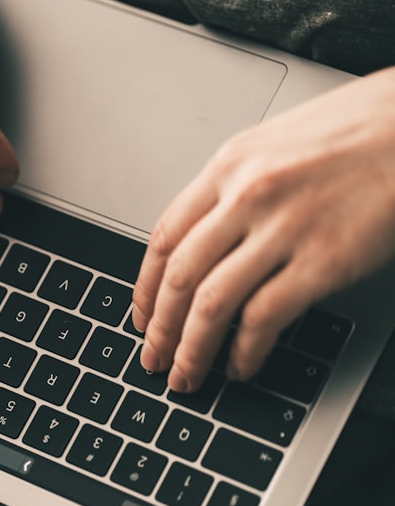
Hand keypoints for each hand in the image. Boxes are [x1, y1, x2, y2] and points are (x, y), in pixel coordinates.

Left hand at [132, 66, 394, 391]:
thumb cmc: (363, 129)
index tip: (142, 317)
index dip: (145, 288)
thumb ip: (237, 190)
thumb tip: (205, 242)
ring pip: (211, 303)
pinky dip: (246, 350)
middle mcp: (247, 195)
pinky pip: (265, 317)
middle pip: (179, 277)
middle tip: (153, 360)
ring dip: (192, 349)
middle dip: (159, 329)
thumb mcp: (278, 146)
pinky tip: (242, 365)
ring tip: (187, 376)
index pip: (165, 238)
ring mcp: (284, 228)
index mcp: (229, 166)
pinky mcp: (324, 260)